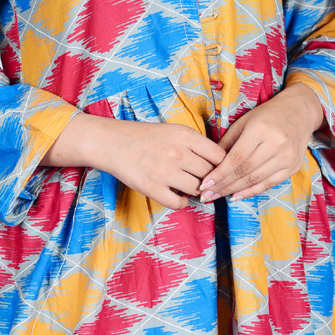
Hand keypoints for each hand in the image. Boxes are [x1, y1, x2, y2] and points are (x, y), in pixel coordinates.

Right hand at [42, 113, 225, 210]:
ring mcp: (165, 172)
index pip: (219, 156)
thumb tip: (218, 163)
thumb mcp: (174, 131)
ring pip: (197, 190)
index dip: (222, 166)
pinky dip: (182, 203)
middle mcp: (178, 153)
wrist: (112, 143)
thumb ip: (195, 144)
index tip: (217, 170)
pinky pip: (179, 203)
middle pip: (210, 174)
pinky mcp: (152, 188)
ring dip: (196, 192)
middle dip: (209, 180)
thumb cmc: (145, 136)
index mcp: (186, 136)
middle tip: (204, 182)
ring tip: (189, 187)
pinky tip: (177, 196)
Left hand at [199, 83, 324, 201]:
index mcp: (260, 129)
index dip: (219, 174)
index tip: (204, 185)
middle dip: (223, 186)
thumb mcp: (243, 122)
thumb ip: (228, 142)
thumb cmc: (267, 115)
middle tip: (206, 196)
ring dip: (234, 190)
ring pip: (255, 180)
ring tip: (217, 196)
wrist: (299, 112)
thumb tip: (210, 164)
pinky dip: (251, 191)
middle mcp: (276, 143)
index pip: (236, 158)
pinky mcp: (293, 167)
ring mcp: (286, 157)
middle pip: (245, 171)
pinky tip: (236, 196)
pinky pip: (268, 184)